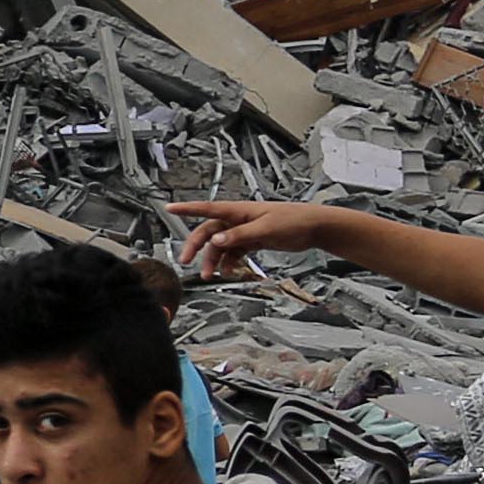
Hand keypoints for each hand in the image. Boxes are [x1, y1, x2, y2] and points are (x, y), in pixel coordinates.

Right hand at [168, 197, 344, 280]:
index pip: (207, 208)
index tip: (169, 208)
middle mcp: (238, 219)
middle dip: (196, 246)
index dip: (187, 209)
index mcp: (239, 211)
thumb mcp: (265, 229)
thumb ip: (239, 235)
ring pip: (220, 245)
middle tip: (186, 261)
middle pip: (209, 231)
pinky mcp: (253, 240)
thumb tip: (217, 239)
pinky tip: (228, 271)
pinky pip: (233, 252)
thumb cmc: (294, 221)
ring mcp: (245, 230)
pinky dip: (228, 262)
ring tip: (210, 275)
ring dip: (213, 260)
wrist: (314, 227)